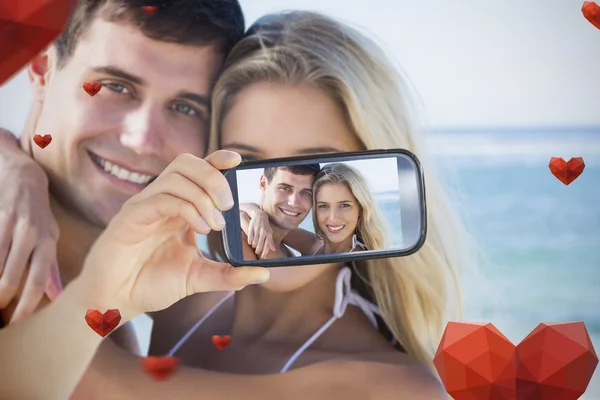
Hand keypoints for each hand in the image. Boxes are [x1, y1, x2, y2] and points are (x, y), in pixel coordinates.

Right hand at [0, 126, 61, 323]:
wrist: (20, 176)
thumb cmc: (38, 212)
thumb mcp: (51, 235)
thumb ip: (51, 265)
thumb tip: (56, 294)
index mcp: (46, 241)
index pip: (37, 280)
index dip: (26, 306)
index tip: (17, 323)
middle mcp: (27, 234)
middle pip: (10, 279)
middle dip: (1, 303)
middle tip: (0, 317)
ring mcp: (6, 226)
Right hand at [76, 151, 269, 320]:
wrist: (116, 301)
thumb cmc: (151, 283)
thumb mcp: (198, 277)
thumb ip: (229, 274)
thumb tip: (263, 274)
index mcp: (178, 207)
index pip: (198, 170)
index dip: (217, 160)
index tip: (238, 161)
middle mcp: (161, 200)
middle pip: (187, 164)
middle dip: (214, 177)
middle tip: (228, 205)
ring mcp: (145, 206)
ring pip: (175, 177)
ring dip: (203, 196)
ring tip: (215, 224)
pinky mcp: (131, 217)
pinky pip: (161, 198)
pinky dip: (186, 209)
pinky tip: (200, 229)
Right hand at [246, 210, 275, 259]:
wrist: (260, 215)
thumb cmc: (265, 226)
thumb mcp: (269, 232)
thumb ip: (271, 241)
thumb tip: (274, 249)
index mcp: (269, 234)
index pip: (267, 245)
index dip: (264, 252)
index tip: (262, 258)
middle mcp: (263, 232)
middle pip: (260, 244)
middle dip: (258, 250)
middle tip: (257, 252)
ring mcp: (257, 229)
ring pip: (255, 241)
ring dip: (254, 246)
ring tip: (253, 246)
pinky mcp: (252, 227)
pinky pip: (250, 236)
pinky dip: (250, 241)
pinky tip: (250, 242)